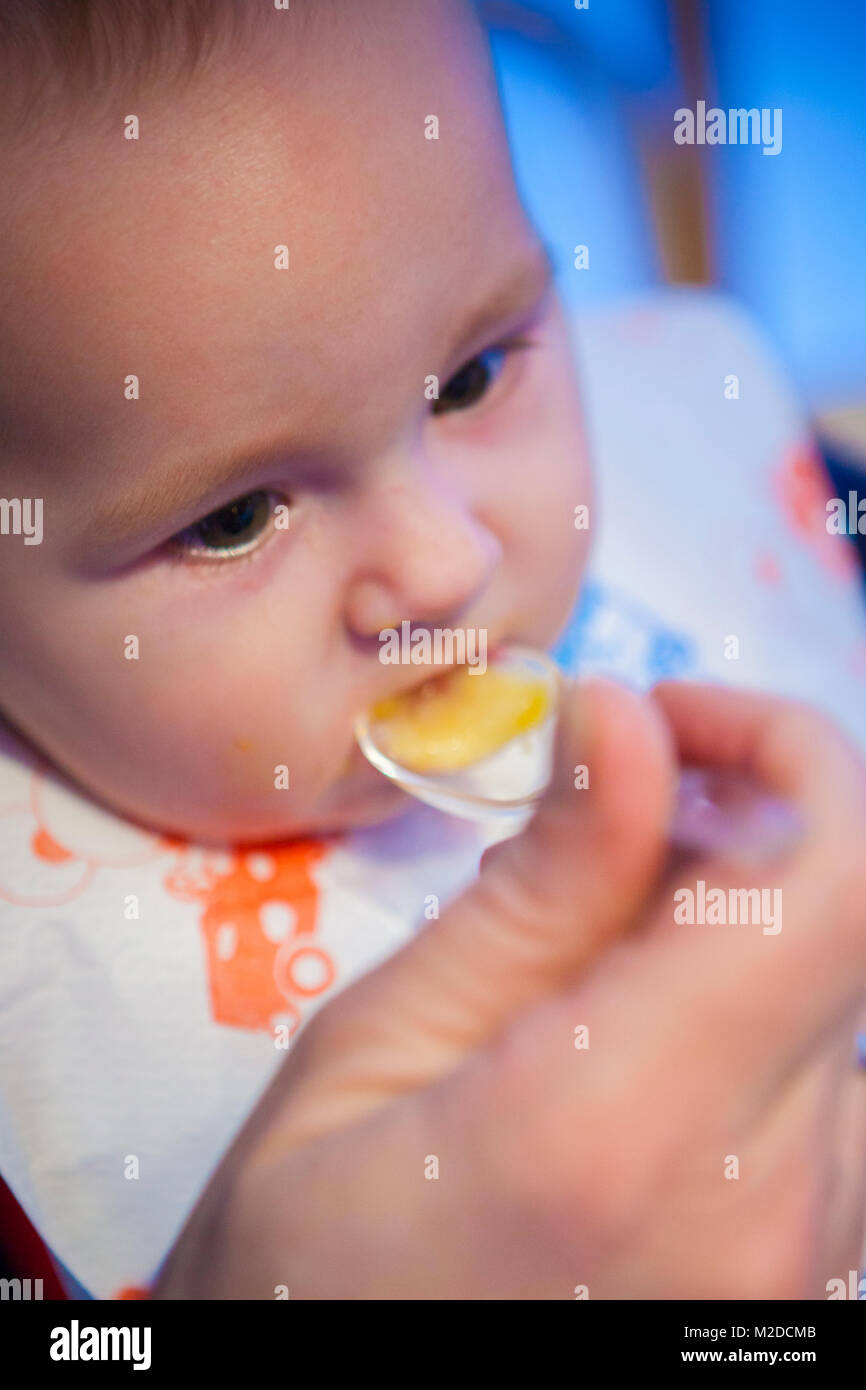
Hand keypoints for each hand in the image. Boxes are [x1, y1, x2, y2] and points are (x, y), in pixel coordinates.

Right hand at [152, 681, 865, 1298]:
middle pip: (840, 935)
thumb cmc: (295, 1266)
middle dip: (739, 833)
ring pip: (834, 1020)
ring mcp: (800, 1272)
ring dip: (742, 938)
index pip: (834, 878)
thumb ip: (536, 891)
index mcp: (627, 1124)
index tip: (668, 720)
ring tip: (588, 956)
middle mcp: (764, 1207)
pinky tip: (631, 1055)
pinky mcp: (800, 1296)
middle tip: (594, 824)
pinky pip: (823, 1116)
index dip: (788, 750)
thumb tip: (625, 716)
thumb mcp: (376, 1051)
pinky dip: (750, 1034)